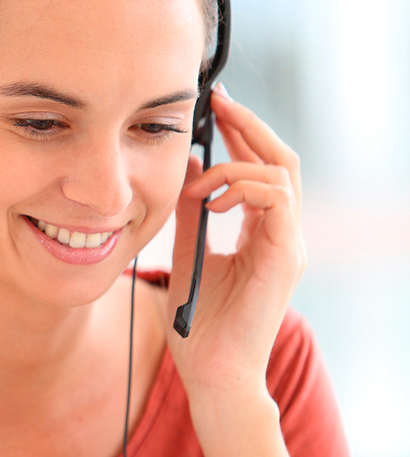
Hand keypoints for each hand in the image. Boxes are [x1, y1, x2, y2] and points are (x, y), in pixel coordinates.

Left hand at [167, 85, 306, 398]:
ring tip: (201, 183)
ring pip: (281, 175)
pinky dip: (243, 188)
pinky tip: (212, 202)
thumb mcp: (186, 253)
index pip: (259, 169)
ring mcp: (288, 245)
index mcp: (260, 232)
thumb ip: (189, 213)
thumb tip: (189, 167)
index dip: (240, 134)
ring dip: (236, 164)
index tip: (214, 107)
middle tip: (217, 102)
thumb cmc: (199, 323)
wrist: (212, 370)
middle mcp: (280, 234)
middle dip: (248, 126)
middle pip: (279, 161)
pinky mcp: (285, 257)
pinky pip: (277, 200)